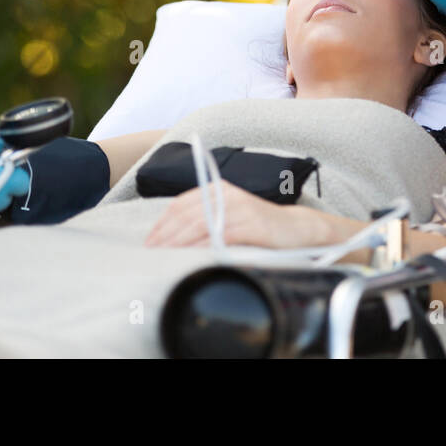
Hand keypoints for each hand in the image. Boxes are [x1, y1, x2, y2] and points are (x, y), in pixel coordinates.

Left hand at [144, 180, 323, 248]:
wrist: (295, 229)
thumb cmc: (259, 226)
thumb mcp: (230, 216)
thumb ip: (207, 219)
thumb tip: (175, 237)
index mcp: (218, 190)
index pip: (181, 204)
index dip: (163, 222)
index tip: (150, 240)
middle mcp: (226, 194)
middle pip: (187, 214)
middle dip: (166, 234)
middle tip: (151, 251)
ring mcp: (238, 208)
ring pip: (200, 223)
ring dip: (178, 241)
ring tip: (164, 255)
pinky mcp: (250, 223)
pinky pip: (220, 234)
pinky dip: (202, 245)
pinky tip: (191, 255)